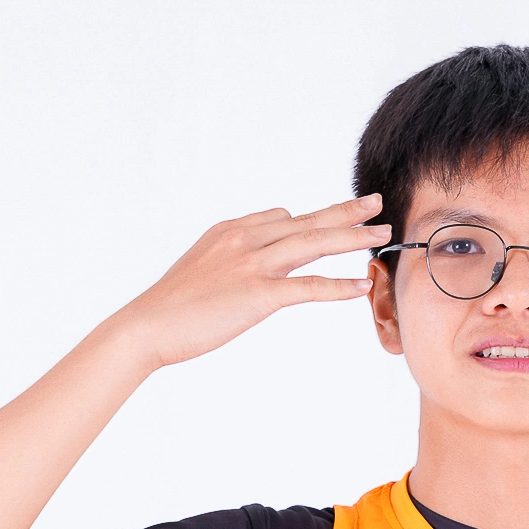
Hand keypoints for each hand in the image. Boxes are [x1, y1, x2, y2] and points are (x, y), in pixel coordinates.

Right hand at [118, 194, 390, 369]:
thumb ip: (231, 257)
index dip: (313, 219)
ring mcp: (253, 264)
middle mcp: (246, 239)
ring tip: (382, 234)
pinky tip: (361, 286)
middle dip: (345, 211)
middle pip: (307, 221)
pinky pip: (308, 286)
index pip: (282, 217)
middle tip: (377, 203)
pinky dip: (338, 286)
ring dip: (351, 237)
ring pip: (314, 243)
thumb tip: (255, 257)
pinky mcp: (258, 294)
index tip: (339, 217)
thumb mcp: (203, 267)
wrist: (147, 325)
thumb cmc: (172, 306)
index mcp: (232, 231)